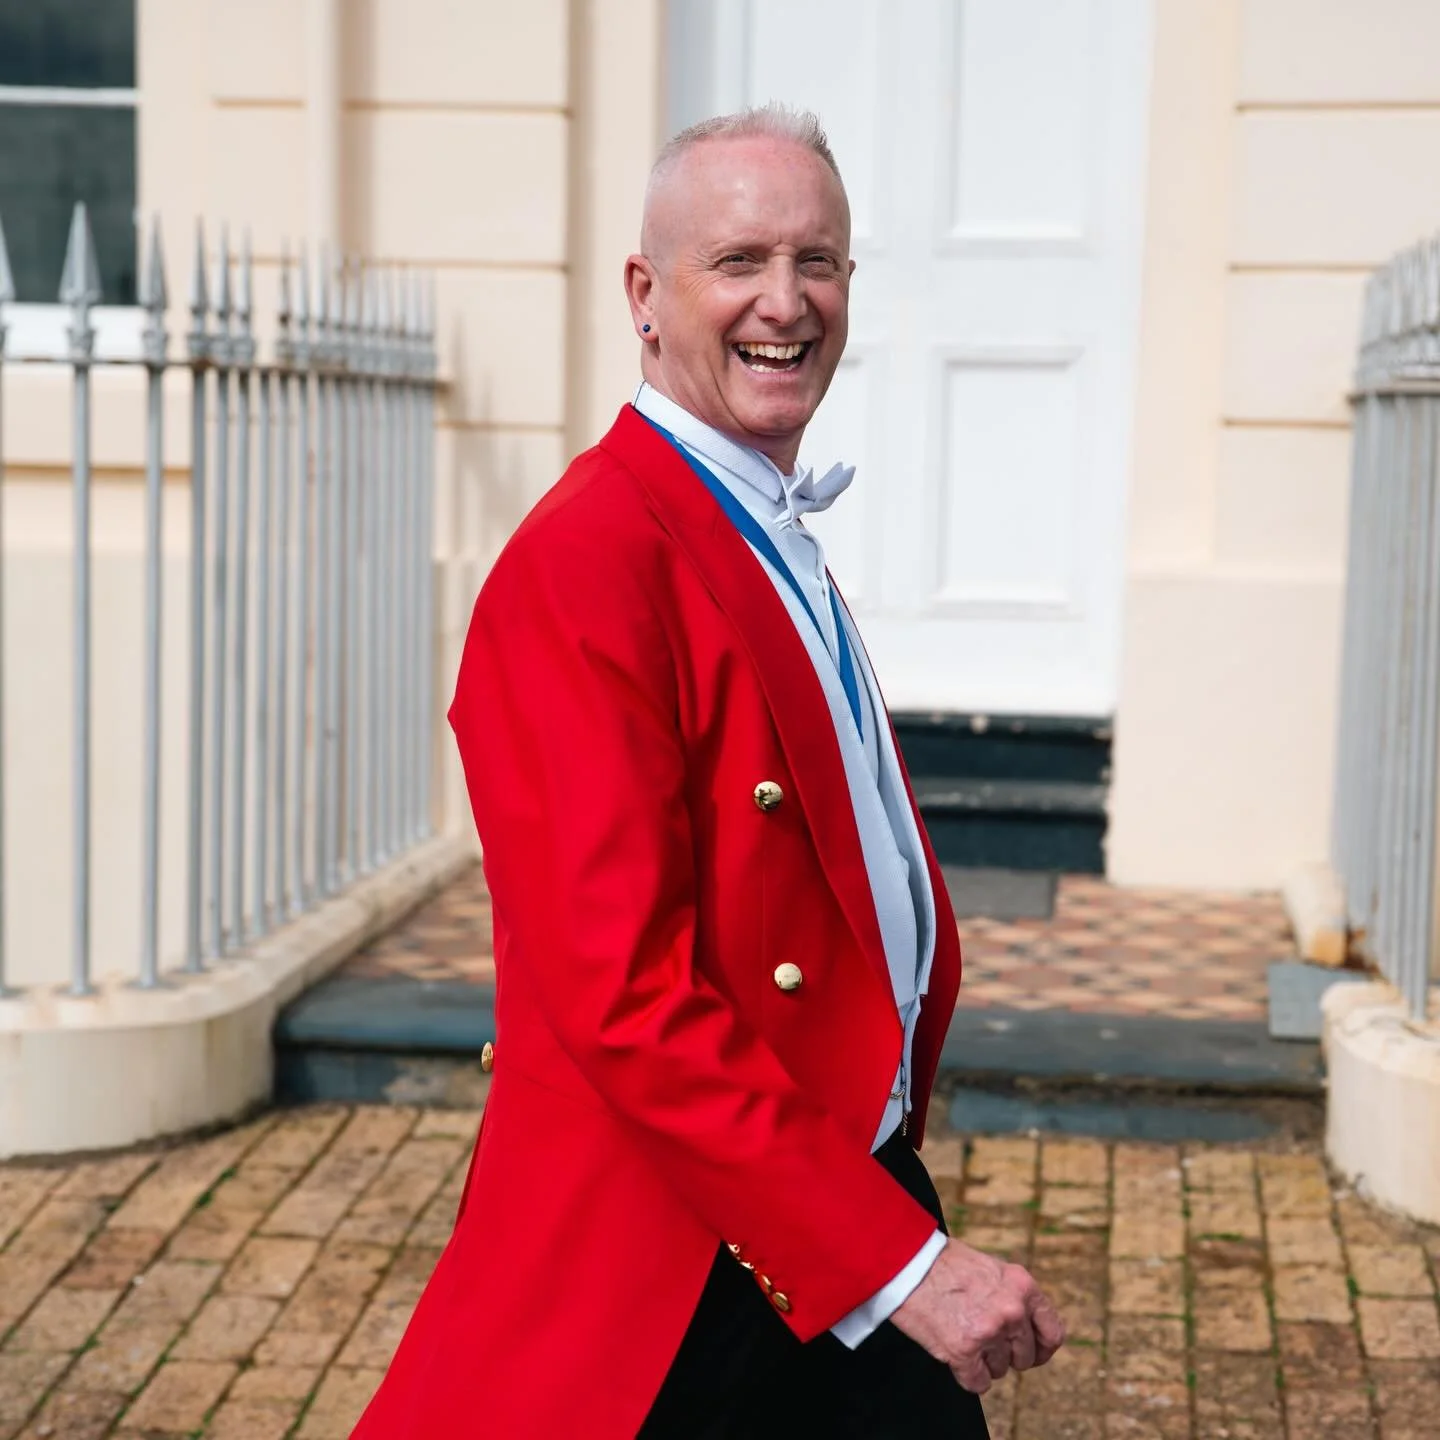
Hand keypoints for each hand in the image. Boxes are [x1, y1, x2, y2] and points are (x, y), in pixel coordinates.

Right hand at [889, 1238, 1065, 1392]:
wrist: (905, 1262)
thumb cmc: (941, 1262)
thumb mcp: (990, 1268)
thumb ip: (1012, 1295)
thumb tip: (1025, 1325)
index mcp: (1022, 1286)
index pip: (1053, 1332)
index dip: (1042, 1348)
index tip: (1032, 1353)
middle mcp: (1012, 1310)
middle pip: (1024, 1356)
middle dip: (1005, 1353)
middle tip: (982, 1338)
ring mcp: (989, 1332)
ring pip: (1000, 1370)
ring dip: (983, 1361)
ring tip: (961, 1334)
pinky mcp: (964, 1351)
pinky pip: (978, 1383)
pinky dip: (967, 1374)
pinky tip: (954, 1353)